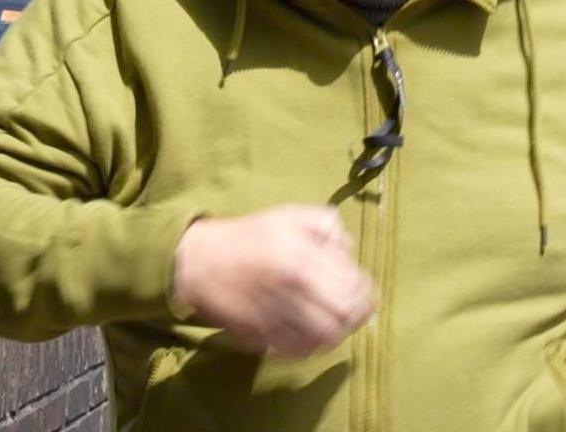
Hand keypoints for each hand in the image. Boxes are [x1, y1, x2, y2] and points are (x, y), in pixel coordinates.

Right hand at [172, 205, 375, 358]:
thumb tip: (347, 251)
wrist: (199, 261)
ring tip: (332, 324)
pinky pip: (298, 351)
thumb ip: (327, 225)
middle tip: (351, 311)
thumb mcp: (291, 215)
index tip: (363, 293)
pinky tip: (309, 335)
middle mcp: (294, 291)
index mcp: (304, 259)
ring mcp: (278, 316)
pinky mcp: (262, 335)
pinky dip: (310, 347)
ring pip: (324, 340)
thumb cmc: (249, 236)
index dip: (366, 294)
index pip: (354, 289)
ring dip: (335, 334)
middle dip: (354, 317)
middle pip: (343, 319)